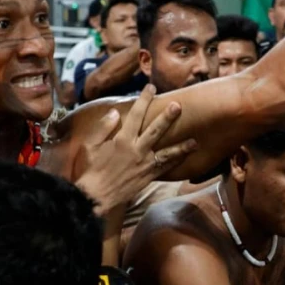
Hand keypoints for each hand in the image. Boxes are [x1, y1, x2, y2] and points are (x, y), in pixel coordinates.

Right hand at [76, 84, 197, 212]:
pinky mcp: (148, 176)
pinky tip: (184, 158)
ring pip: (167, 152)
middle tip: (178, 106)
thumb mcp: (90, 145)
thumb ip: (103, 127)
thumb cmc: (91, 170)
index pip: (136, 115)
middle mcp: (136, 150)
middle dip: (168, 117)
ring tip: (194, 141)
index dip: (144, 99)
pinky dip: (176, 163)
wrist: (96, 196)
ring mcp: (144, 164)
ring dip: (181, 146)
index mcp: (122, 140)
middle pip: (156, 130)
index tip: (151, 87)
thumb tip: (115, 112)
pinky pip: (165, 168)